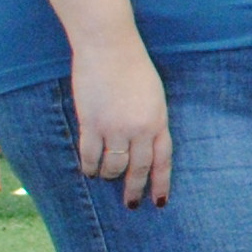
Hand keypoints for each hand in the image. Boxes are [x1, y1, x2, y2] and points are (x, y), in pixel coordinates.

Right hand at [70, 36, 172, 208]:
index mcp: (158, 121)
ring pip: (113, 166)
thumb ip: (151, 120)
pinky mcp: (91, 123)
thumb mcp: (154, 95)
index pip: (162, 160)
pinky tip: (89, 171)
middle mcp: (139, 129)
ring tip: (106, 178)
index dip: (160, 183)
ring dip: (109, 176)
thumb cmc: (133, 66)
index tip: (159, 201)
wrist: (109, 46)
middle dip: (134, 189)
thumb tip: (144, 145)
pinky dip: (89, 166)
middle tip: (131, 204)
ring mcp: (114, 128)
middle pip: (138, 169)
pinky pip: (90, 155)